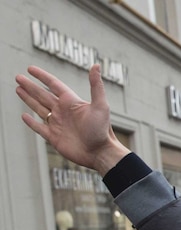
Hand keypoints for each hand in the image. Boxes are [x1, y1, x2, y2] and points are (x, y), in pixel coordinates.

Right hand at [15, 65, 129, 175]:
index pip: (53, 84)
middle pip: (42, 95)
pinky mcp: (54, 138)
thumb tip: (96, 65)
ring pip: (39, 108)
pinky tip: (24, 116)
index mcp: (71, 102)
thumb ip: (96, 86)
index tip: (30, 68)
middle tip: (18, 77)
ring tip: (18, 89)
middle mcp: (63, 111)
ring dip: (28, 99)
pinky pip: (39, 128)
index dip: (42, 76)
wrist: (100, 153)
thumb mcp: (100, 106)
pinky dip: (31, 122)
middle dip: (30, 86)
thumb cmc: (102, 130)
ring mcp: (58, 124)